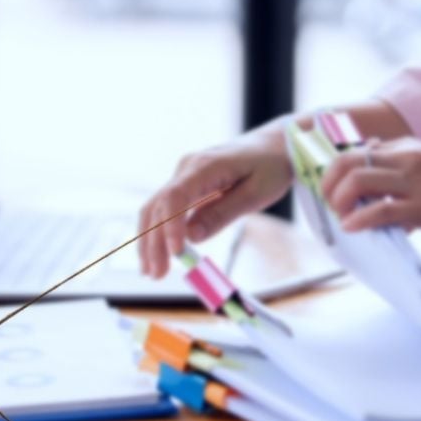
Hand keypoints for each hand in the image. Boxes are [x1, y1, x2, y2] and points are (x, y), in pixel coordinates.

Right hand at [139, 126, 293, 277]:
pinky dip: (156, 233)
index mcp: (205, 165)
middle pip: (158, 206)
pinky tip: (156, 255)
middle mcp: (186, 168)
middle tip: (156, 275)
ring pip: (154, 209)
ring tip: (151, 272)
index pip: (176, 196)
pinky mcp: (184, 186)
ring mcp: (182, 176)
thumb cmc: (269, 167)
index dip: (171, 225)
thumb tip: (192, 237)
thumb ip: (223, 214)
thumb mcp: (256, 193)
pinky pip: (163, 210)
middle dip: (154, 242)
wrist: (272, 145)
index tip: (176, 253)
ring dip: (149, 241)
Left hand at [321, 138, 420, 241]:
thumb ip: (404, 172)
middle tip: (332, 206)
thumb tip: (376, 188)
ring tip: (344, 219)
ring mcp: (416, 182)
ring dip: (340, 202)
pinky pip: (380, 210)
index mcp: (408, 150)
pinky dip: (359, 220)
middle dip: (328, 185)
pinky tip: (356, 229)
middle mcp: (407, 159)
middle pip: (346, 161)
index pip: (355, 151)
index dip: (335, 173)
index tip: (332, 193)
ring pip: (356, 179)